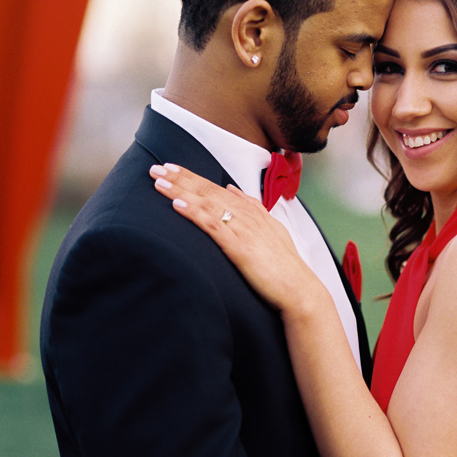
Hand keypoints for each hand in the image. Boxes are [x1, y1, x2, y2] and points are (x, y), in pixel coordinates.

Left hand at [148, 163, 320, 311]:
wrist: (299, 289)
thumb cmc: (284, 265)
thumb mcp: (270, 229)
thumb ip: (251, 207)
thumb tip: (231, 188)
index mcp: (252, 211)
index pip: (216, 188)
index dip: (192, 177)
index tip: (172, 168)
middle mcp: (246, 215)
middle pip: (208, 191)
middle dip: (180, 178)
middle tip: (156, 167)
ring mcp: (243, 229)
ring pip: (207, 203)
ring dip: (180, 191)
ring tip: (159, 181)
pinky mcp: (239, 247)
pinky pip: (213, 225)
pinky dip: (194, 213)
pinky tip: (177, 205)